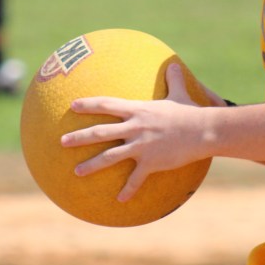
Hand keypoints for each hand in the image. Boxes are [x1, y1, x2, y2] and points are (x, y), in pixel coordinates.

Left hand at [61, 63, 208, 201]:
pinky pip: (136, 179)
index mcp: (138, 110)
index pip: (107, 104)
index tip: (72, 106)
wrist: (203, 130)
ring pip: (110, 156)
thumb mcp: (180, 93)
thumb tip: (174, 64)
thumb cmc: (190, 112)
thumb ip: (173, 79)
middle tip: (61, 141)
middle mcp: (135, 127)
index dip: (88, 104)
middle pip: (100, 132)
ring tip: (76, 172)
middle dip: (79, 137)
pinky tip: (120, 200)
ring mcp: (141, 145)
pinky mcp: (151, 162)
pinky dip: (128, 190)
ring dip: (92, 165)